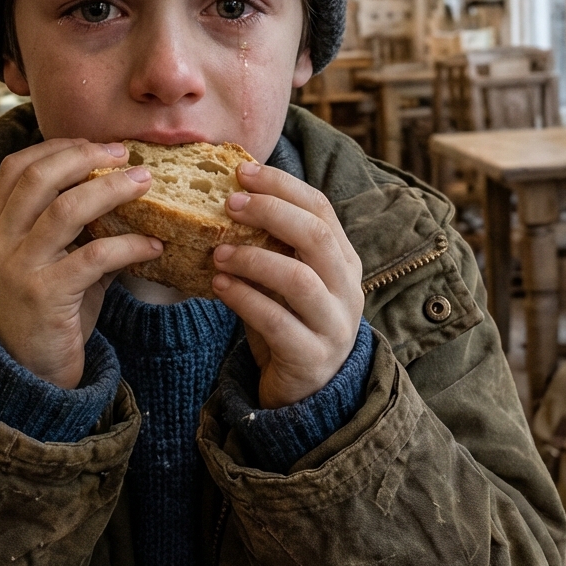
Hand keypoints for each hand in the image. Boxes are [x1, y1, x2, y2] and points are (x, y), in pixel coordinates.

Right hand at [0, 139, 161, 387]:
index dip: (55, 148)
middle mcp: (0, 242)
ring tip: (145, 182)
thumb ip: (75, 231)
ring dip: (112, 189)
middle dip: (85, 156)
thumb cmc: (47, 314)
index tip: (93, 144)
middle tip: (124, 153)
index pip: (15, 168)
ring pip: (66, 209)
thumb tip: (123, 191)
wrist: (26, 374)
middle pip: (39, 177)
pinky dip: (129, 245)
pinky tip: (154, 245)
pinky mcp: (46, 295)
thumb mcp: (50, 264)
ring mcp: (20, 268)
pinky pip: (94, 256)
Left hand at [211, 162, 363, 407]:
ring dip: (254, 259)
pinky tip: (219, 286)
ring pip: (299, 280)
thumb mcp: (286, 280)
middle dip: (271, 212)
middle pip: (316, 237)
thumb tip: (231, 194)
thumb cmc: (289, 324)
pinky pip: (277, 322)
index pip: (321, 209)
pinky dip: (245, 299)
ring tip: (218, 251)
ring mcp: (333, 325)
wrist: (306, 393)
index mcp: (343, 261)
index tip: (243, 172)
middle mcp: (347, 289)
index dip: (282, 186)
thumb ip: (272, 246)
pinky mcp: (311, 357)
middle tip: (229, 203)